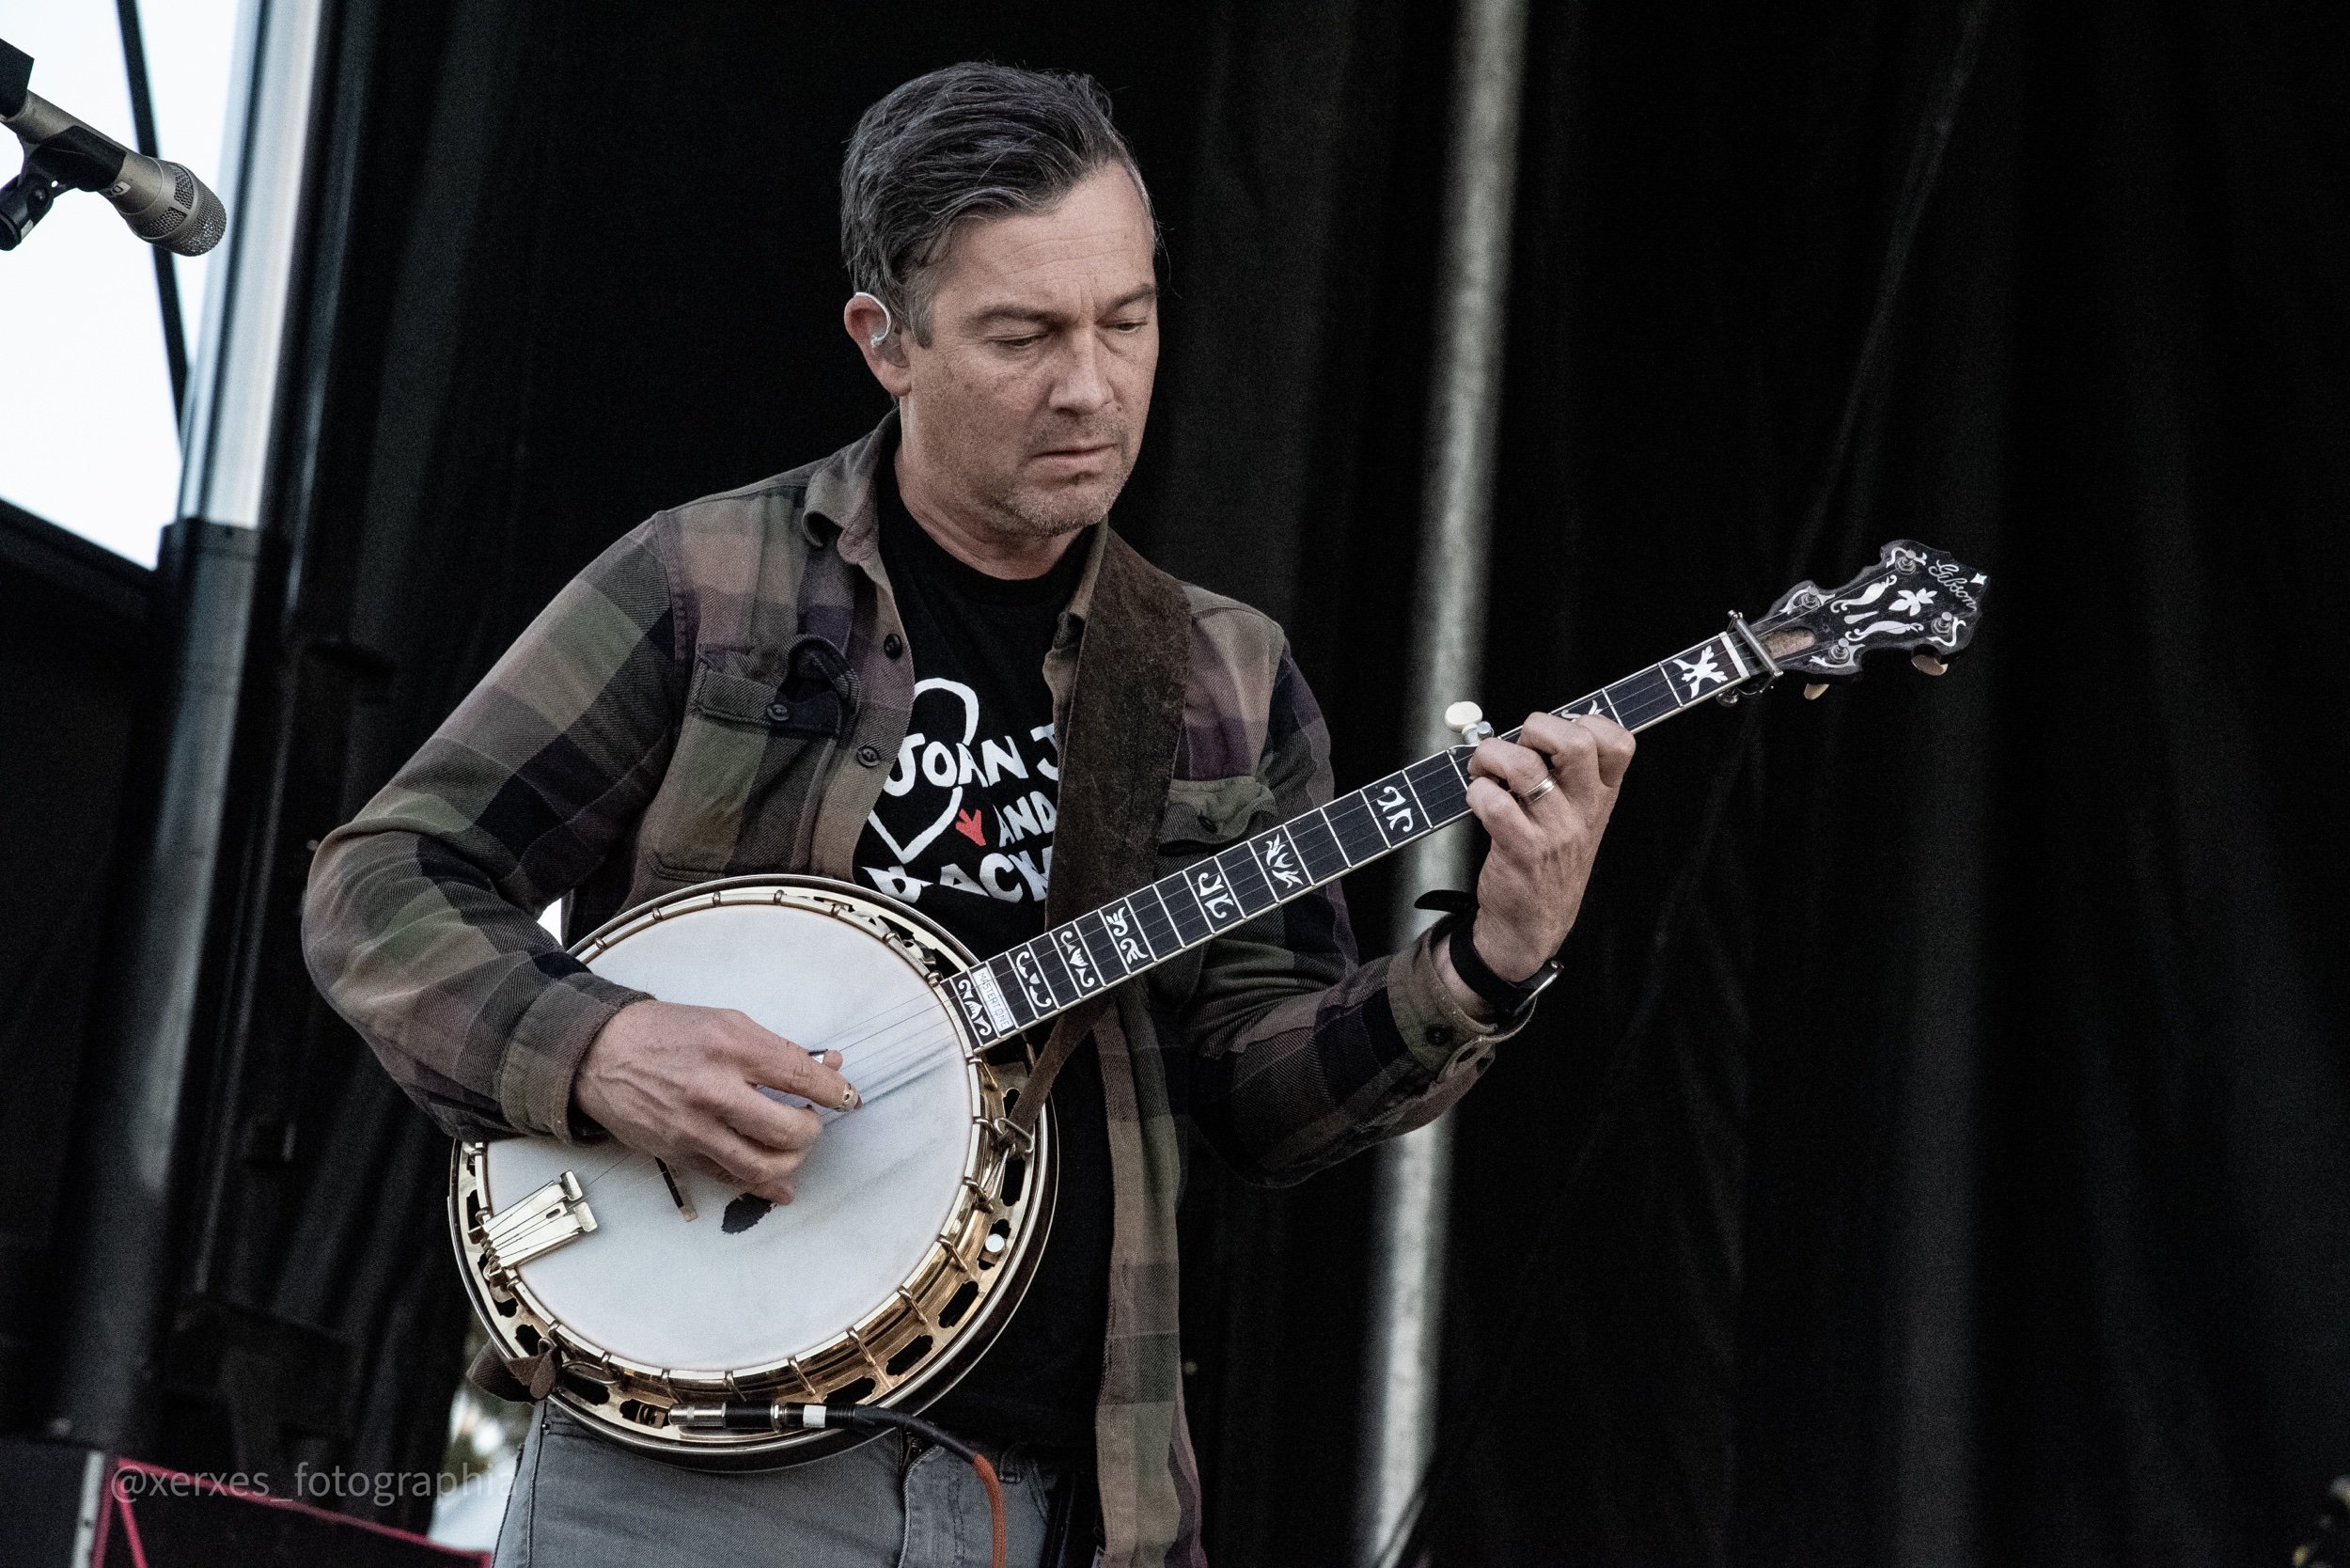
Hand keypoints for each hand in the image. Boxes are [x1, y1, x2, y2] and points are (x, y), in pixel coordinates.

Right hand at [571, 999, 859, 1204]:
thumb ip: (777, 1049)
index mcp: (731, 1048)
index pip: (801, 1076)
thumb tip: (827, 1066)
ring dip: (793, 1162)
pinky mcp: (680, 1155)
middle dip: (814, 1130)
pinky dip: (764, 1187)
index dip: (836, 1091)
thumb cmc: (667, 1032)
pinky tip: (782, 1185)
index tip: (848, 1097)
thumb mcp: (727, 1022)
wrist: (601, 1054)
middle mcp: (713, 1091)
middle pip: (788, 1130)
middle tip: (814, 1120)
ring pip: (763, 1167)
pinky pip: (731, 1180)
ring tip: (795, 1146)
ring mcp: (694, 1129)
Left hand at [1448, 711, 1634, 990]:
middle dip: (1536, 727)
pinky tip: (1478, 799)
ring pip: (1524, 767)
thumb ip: (1568, 777)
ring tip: (1484, 769)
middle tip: (1517, 745)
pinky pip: (1494, 802)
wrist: (1533, 924)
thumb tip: (1530, 730)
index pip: (1618, 742)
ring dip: (1491, 755)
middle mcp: (1584, 811)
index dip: (1586, 722)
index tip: (1554, 736)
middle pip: (1576, 742)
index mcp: (1602, 797)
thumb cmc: (1549, 859)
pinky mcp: (1520, 849)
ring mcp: (1554, 831)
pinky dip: (1477, 791)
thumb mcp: (1577, 820)